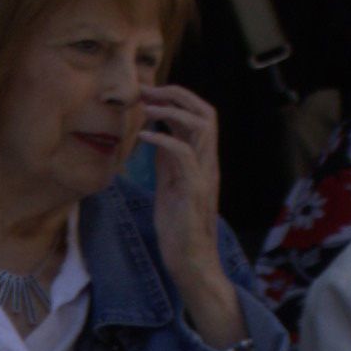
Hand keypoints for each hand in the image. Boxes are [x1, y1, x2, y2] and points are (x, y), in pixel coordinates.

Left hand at [135, 79, 240, 331]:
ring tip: (145, 107)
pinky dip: (163, 139)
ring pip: (202, 126)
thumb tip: (155, 135)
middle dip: (177, 95)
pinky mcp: (194, 189)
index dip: (177, 98)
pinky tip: (142, 136)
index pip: (200, 115)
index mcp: (202, 159)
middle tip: (146, 91)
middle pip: (206, 112)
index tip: (148, 92)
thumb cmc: (178, 225)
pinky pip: (183, 154)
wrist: (190, 259)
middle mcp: (207, 162)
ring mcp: (204, 174)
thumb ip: (167, 160)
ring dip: (172, 111)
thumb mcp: (170, 184)